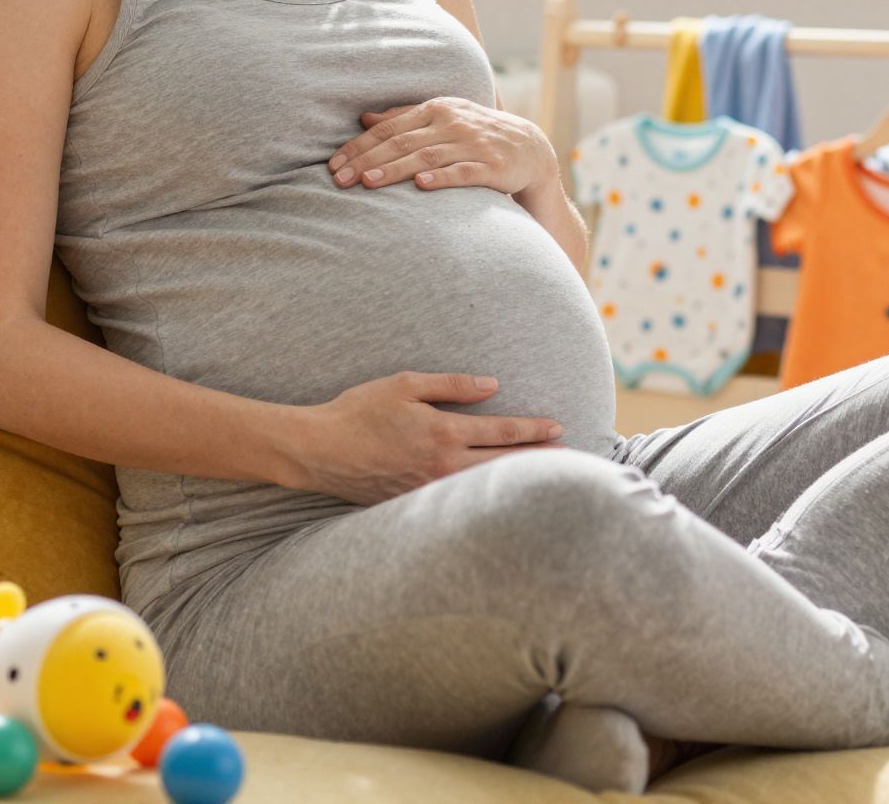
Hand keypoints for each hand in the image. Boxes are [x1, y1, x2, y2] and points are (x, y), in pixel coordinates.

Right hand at [291, 371, 566, 504]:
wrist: (319, 451)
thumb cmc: (360, 411)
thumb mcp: (406, 384)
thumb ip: (452, 385)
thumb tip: (492, 386)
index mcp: (444, 433)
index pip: (502, 432)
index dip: (534, 429)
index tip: (557, 427)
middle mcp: (443, 466)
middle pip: (504, 464)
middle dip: (538, 459)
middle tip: (569, 457)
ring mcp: (429, 490)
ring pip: (485, 486)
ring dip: (516, 480)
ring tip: (542, 477)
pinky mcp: (414, 504)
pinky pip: (457, 500)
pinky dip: (482, 496)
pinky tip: (495, 495)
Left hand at [330, 98, 549, 195]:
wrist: (530, 148)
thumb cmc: (476, 134)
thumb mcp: (443, 118)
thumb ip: (404, 117)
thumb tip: (364, 118)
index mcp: (437, 109)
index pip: (389, 128)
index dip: (359, 146)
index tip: (333, 164)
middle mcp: (453, 123)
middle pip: (402, 142)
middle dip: (367, 161)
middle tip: (339, 179)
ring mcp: (473, 144)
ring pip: (427, 156)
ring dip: (396, 169)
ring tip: (368, 182)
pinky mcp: (493, 167)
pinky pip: (464, 172)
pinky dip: (442, 177)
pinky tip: (421, 184)